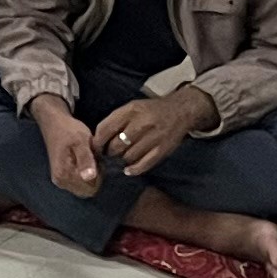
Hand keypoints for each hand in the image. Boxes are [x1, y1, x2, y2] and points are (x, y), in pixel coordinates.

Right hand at [35, 102, 104, 197]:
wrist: (54, 124)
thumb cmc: (69, 130)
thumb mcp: (81, 141)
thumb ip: (86, 159)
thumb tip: (90, 177)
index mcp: (65, 174)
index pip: (91, 188)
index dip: (99, 176)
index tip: (96, 160)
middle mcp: (60, 181)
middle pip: (87, 191)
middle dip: (95, 178)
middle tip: (93, 159)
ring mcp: (60, 180)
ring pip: (84, 188)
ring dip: (91, 177)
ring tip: (89, 159)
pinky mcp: (61, 177)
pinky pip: (79, 184)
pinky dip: (85, 175)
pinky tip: (84, 162)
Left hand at [94, 87, 210, 178]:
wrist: (180, 111)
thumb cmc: (150, 111)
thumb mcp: (131, 108)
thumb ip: (114, 121)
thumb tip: (96, 141)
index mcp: (131, 111)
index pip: (105, 129)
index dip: (97, 142)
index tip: (96, 148)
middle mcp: (142, 123)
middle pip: (115, 146)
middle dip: (110, 152)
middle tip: (111, 153)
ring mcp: (153, 137)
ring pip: (128, 157)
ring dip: (122, 159)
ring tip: (123, 156)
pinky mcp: (162, 149)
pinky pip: (143, 164)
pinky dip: (134, 169)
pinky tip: (129, 169)